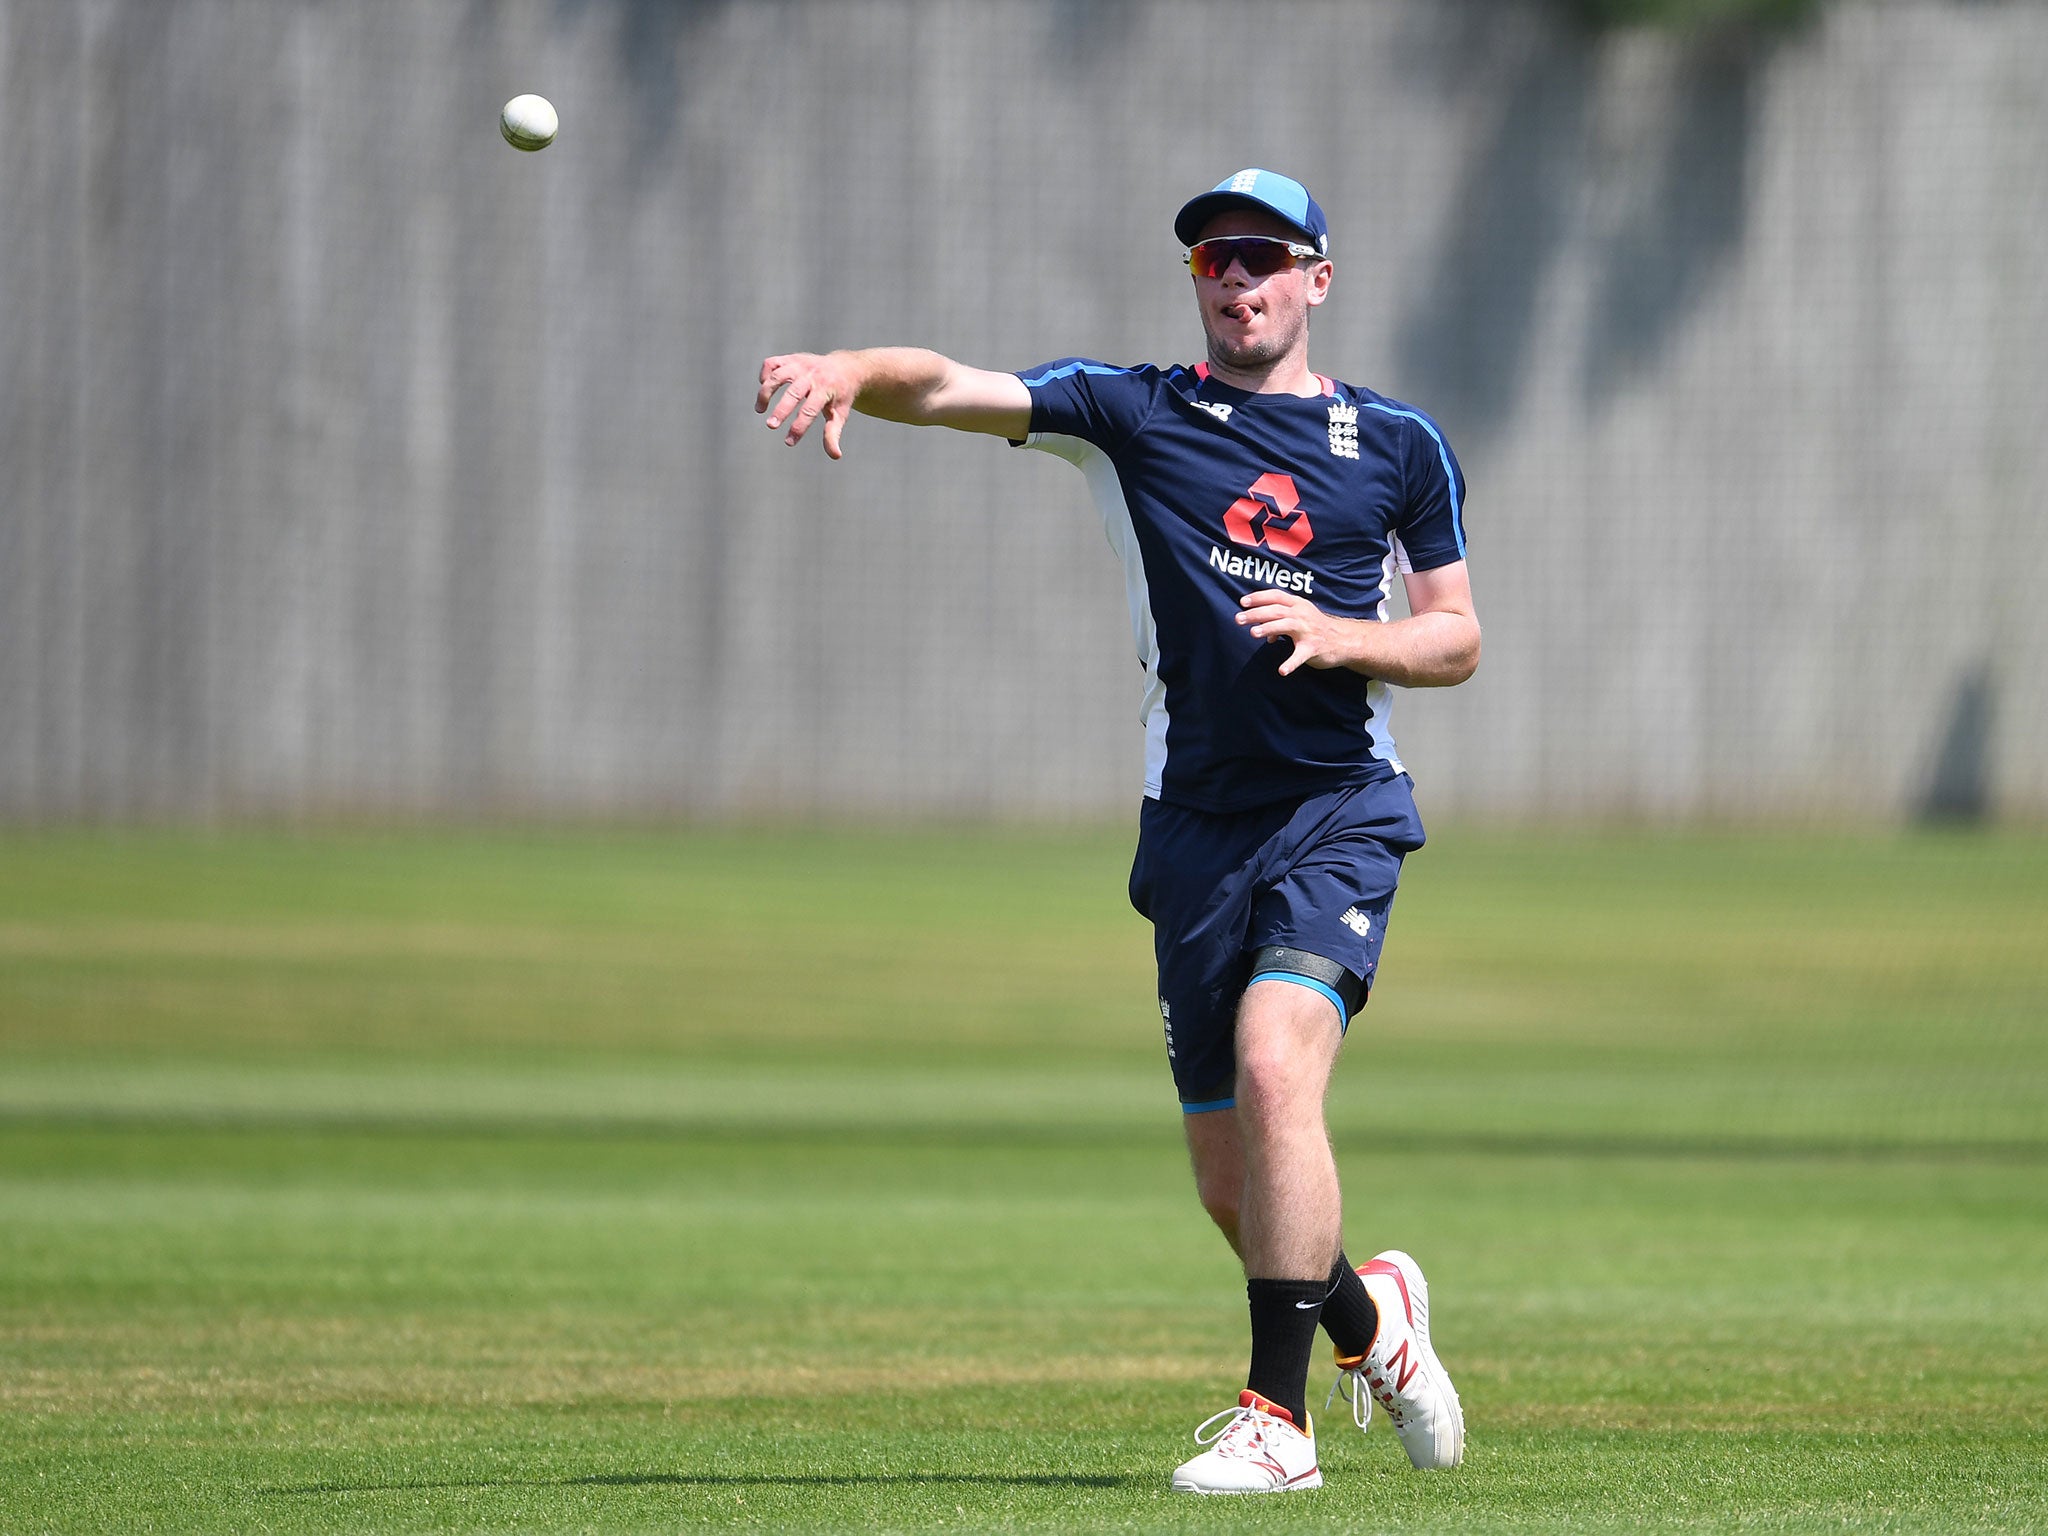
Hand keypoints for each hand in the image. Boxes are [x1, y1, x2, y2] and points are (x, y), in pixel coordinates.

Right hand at [757, 352, 860, 458]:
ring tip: (759, 410)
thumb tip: (835, 455)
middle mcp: (812, 375)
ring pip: (778, 375)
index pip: (810, 410)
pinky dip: (764, 374)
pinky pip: (772, 363)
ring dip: (765, 392)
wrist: (845, 368)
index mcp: (826, 389)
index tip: (789, 442)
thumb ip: (833, 434)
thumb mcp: (840, 414)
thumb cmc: (840, 396)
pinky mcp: (790, 359)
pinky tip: (764, 387)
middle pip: (793, 393)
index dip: (799, 427)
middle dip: (781, 410)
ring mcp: (800, 365)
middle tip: (771, 426)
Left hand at [1236, 589, 1356, 676]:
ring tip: (1253, 633)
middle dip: (1256, 614)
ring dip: (1268, 629)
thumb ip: (1278, 621)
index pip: (1276, 596)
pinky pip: (1300, 656)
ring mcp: (1308, 631)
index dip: (1258, 597)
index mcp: (1298, 604)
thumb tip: (1260, 631)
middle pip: (1276, 610)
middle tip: (1238, 619)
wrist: (1344, 640)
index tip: (1242, 602)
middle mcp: (1302, 614)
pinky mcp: (1313, 648)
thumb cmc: (1316, 628)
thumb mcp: (1299, 618)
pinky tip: (1282, 671)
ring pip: (1285, 626)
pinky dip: (1291, 663)